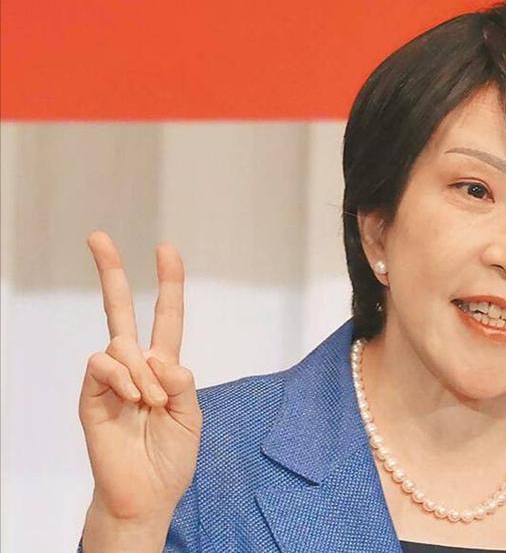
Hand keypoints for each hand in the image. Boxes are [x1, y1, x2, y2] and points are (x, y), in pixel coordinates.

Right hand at [79, 231, 201, 522]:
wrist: (146, 493)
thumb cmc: (170, 456)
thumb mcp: (191, 414)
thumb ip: (182, 381)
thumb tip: (160, 357)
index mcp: (164, 367)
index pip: (165, 317)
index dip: (168, 284)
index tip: (167, 250)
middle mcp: (136, 366)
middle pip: (121, 310)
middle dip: (111, 272)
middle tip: (98, 235)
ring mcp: (111, 379)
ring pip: (122, 343)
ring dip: (144, 373)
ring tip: (151, 404)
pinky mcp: (91, 394)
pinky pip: (103, 365)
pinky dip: (125, 379)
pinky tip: (134, 400)